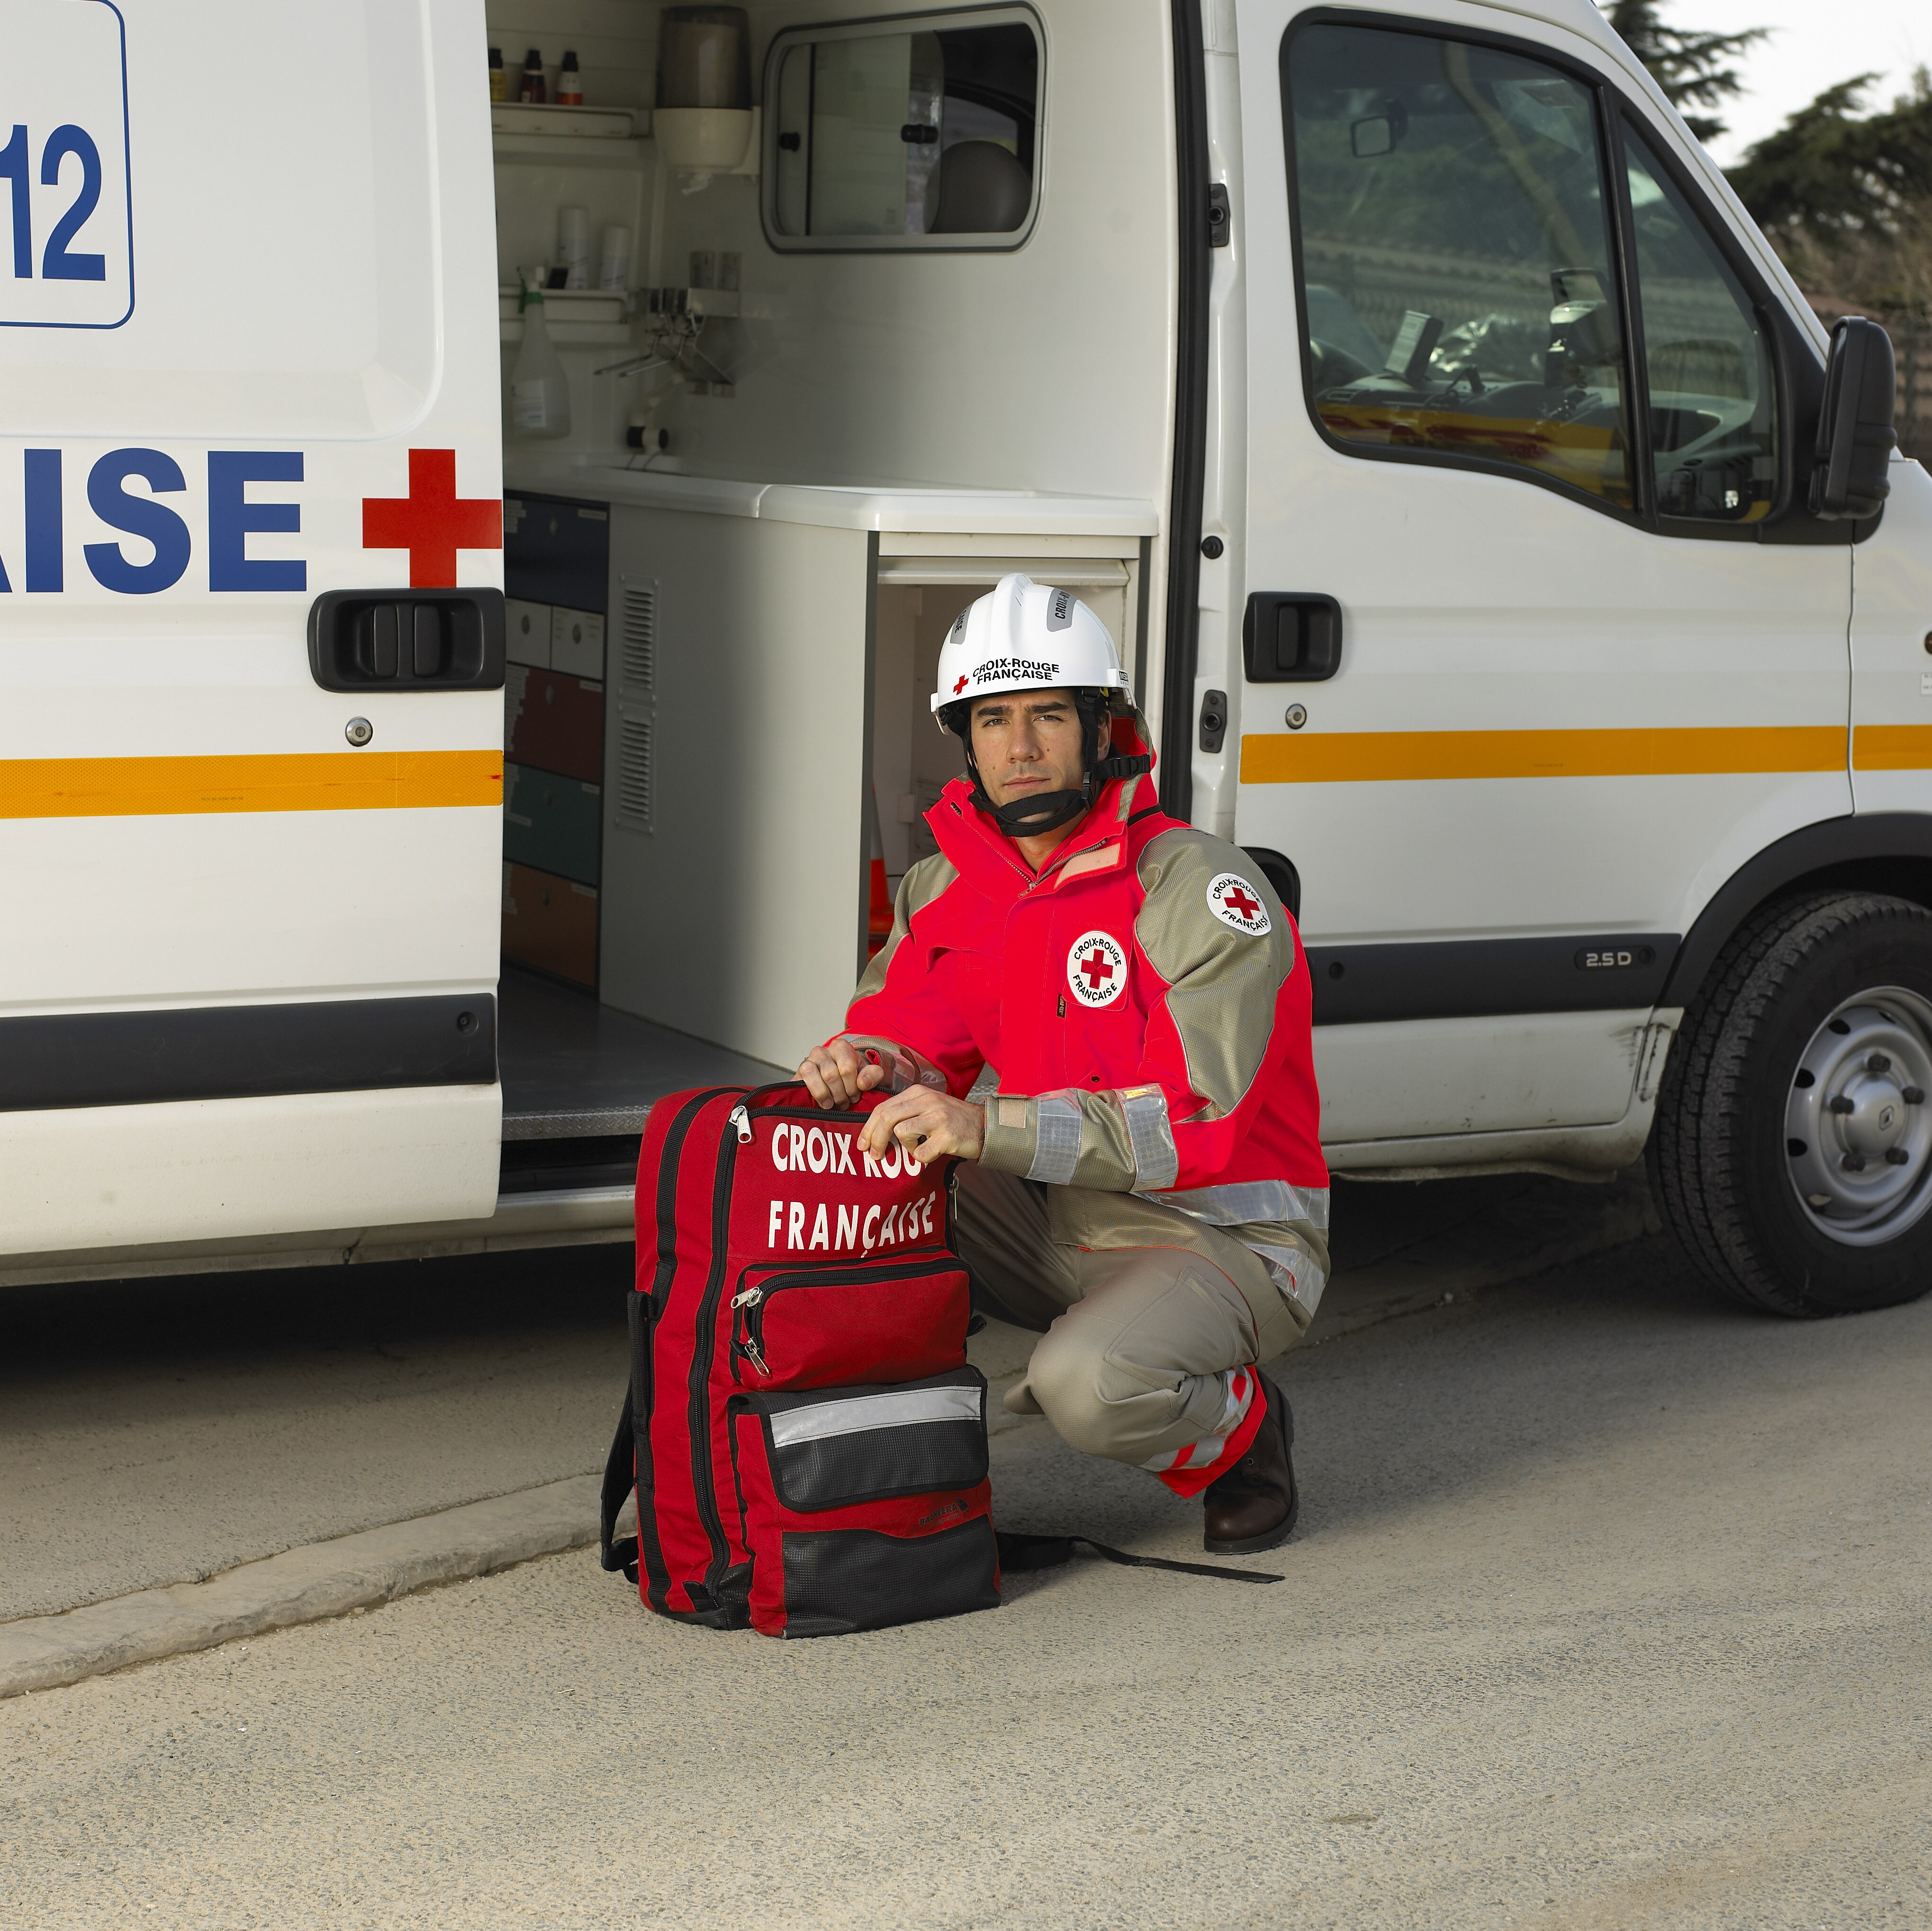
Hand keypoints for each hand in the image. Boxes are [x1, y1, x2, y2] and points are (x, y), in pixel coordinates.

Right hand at [797, 1038, 887, 1110]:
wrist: (833, 1088)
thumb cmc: (849, 1080)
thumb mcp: (867, 1075)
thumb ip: (873, 1075)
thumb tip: (863, 1083)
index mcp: (841, 1047)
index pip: (847, 1068)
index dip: (852, 1087)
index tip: (855, 1097)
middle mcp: (823, 1051)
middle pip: (832, 1075)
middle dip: (841, 1095)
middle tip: (845, 1104)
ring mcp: (809, 1061)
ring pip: (818, 1078)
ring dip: (828, 1096)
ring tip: (833, 1104)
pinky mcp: (799, 1073)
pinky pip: (805, 1080)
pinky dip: (817, 1095)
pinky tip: (823, 1102)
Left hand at [859, 1087, 983, 1165]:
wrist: (985, 1126)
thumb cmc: (953, 1120)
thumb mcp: (928, 1106)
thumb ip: (905, 1112)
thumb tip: (875, 1130)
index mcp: (919, 1092)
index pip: (883, 1107)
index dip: (869, 1127)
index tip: (863, 1143)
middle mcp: (928, 1101)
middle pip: (887, 1118)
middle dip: (875, 1139)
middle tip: (875, 1155)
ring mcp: (938, 1118)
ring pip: (901, 1133)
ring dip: (905, 1147)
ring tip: (916, 1148)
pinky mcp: (947, 1137)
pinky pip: (920, 1152)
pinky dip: (921, 1157)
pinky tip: (930, 1153)